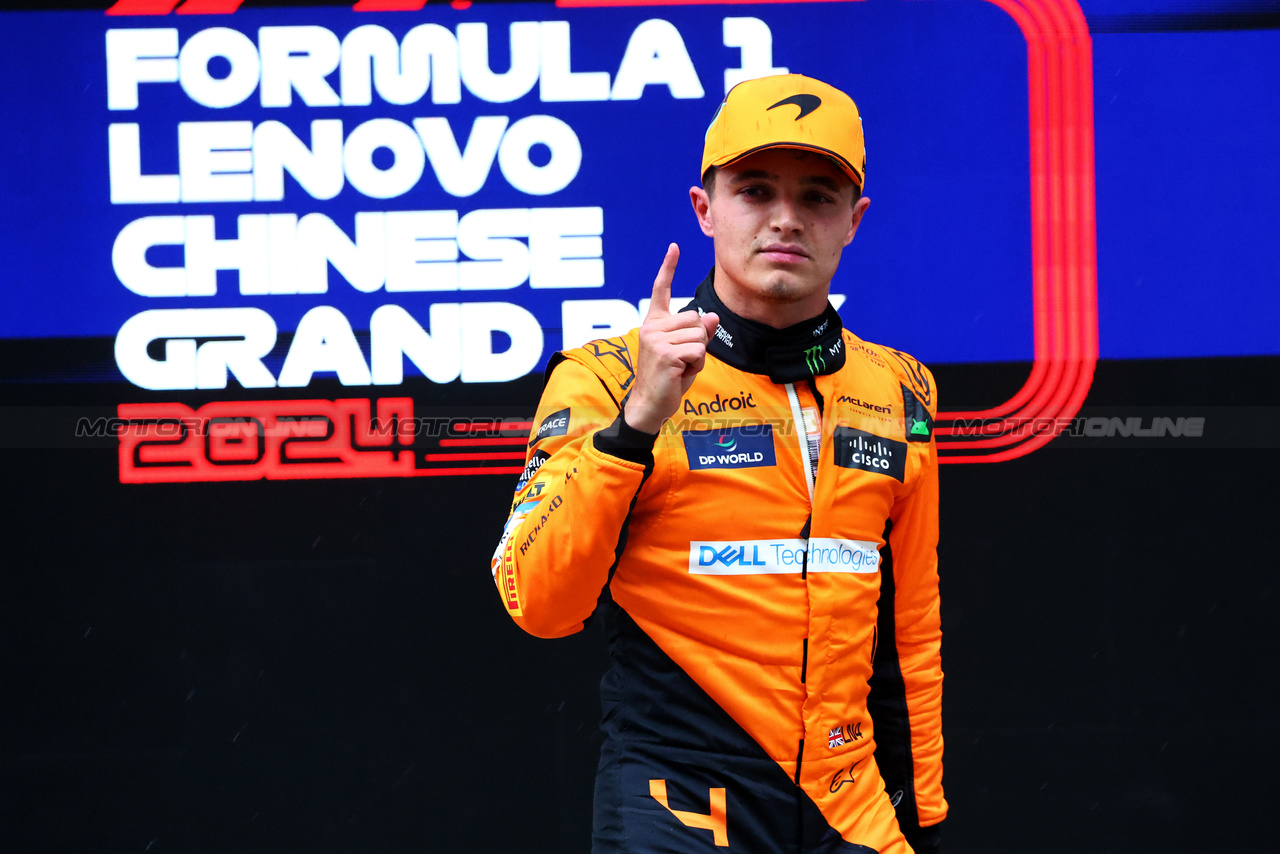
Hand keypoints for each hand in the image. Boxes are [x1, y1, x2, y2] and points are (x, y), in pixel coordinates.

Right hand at [624, 244, 719, 434]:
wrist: (650, 404)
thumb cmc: (668, 378)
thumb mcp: (686, 352)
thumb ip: (699, 333)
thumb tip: (712, 316)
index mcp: (654, 323)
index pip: (661, 291)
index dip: (668, 268)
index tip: (674, 247)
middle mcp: (652, 327)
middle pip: (695, 319)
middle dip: (698, 341)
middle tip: (681, 360)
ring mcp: (656, 340)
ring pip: (699, 335)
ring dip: (697, 355)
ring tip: (680, 367)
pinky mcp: (665, 354)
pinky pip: (698, 351)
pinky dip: (696, 364)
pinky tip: (680, 373)